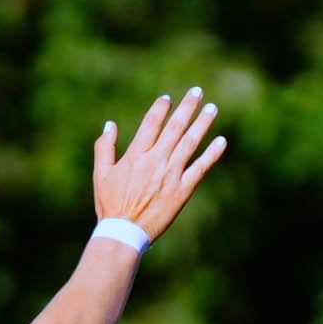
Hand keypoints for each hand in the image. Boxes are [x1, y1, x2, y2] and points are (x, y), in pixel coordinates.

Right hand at [92, 90, 230, 242]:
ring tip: (212, 108)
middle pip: (175, 127)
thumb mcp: (101, 174)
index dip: (161, 108)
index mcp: (136, 155)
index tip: (168, 98)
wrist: (125, 232)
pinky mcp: (183, 190)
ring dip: (202, 124)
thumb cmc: (110, 204)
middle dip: (187, 108)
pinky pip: (200, 168)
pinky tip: (221, 141)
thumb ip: (105, 147)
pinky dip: (211, 154)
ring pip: (190, 143)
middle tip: (197, 92)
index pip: (151, 124)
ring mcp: (171, 175)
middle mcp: (156, 161)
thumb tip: (110, 124)